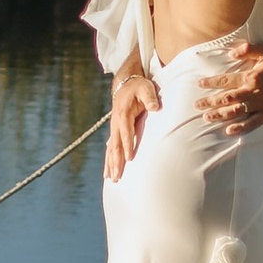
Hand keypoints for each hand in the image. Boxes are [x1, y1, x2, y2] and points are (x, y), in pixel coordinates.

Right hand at [107, 62, 157, 176]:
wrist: (126, 83)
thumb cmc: (138, 87)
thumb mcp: (146, 88)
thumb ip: (150, 98)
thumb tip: (155, 107)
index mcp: (123, 113)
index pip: (126, 132)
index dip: (127, 145)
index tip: (129, 159)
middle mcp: (115, 122)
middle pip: (115, 145)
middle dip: (116, 161)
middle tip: (117, 176)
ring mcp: (114, 128)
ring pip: (111, 149)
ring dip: (110, 164)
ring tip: (111, 179)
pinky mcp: (115, 131)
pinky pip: (110, 148)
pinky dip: (109, 160)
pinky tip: (108, 172)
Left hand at [203, 41, 262, 135]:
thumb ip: (248, 50)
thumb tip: (231, 53)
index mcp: (250, 78)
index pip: (226, 81)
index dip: (212, 83)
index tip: (200, 84)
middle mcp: (252, 93)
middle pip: (227, 99)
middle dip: (210, 102)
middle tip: (197, 105)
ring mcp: (260, 105)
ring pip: (236, 112)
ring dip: (220, 115)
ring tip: (207, 117)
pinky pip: (252, 123)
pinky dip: (241, 128)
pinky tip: (229, 131)